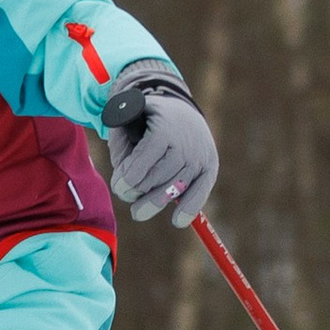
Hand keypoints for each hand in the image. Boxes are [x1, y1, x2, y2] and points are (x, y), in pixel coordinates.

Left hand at [102, 62, 218, 226]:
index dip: (129, 177)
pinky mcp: (210, 166)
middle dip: (138, 190)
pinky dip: (190, 208)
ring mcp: (200, 155)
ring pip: (175, 188)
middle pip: (159, 177)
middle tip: (125, 194)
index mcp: (163, 128)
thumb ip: (121, 149)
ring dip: (154, 202)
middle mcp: (186, 143)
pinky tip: (178, 221)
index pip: (145, 159)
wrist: (179, 108)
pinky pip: (201, 191)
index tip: (119, 187)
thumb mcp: (126, 122)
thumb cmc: (146, 120)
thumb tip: (124, 182)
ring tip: (138, 210)